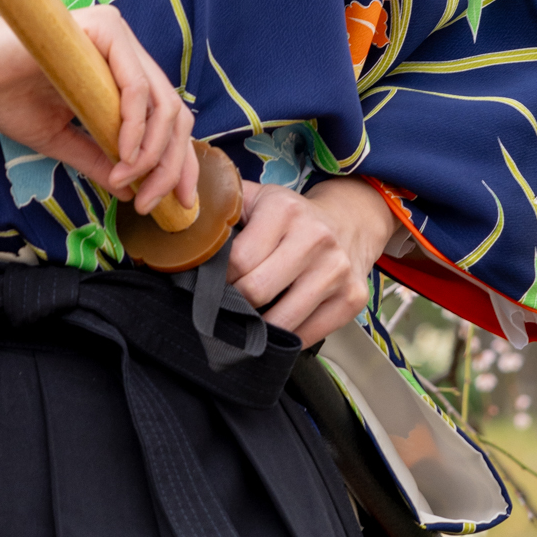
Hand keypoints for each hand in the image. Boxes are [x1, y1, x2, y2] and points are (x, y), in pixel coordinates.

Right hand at [0, 5, 196, 221]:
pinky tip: (125, 158)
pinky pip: (137, 87)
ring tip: (133, 185)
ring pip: (163, 103)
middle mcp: (126, 50)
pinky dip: (137, 129)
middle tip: (157, 202)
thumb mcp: (60, 138)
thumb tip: (128, 190)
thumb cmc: (6, 94)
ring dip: (155, 154)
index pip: (165, 117)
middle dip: (174, 165)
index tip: (177, 202)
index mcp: (117, 70)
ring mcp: (119, 37)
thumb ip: (96, 158)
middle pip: (175, 112)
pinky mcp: (106, 30)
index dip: (178, 161)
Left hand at [226, 176, 389, 348]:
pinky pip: (306, 336)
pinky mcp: (353, 299)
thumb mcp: (259, 199)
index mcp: (285, 210)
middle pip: (256, 291)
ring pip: (281, 321)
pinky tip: (280, 322)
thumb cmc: (293, 217)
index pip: (238, 261)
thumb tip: (183, 225)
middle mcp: (316, 238)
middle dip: (236, 302)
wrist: (351, 222)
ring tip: (252, 315)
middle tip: (231, 301)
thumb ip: (223, 207)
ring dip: (259, 325)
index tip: (218, 282)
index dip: (219, 278)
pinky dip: (286, 337)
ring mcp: (338, 270)